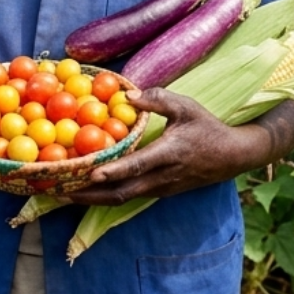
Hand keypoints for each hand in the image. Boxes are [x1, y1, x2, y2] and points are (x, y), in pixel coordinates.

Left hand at [56, 87, 268, 206]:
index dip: (115, 170)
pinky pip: (130, 195)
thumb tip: (128, 94)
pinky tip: (88, 189)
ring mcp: (161, 188)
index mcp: (169, 154)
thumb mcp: (186, 106)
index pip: (138, 165)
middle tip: (60, 190)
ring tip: (65, 193)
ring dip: (94, 198)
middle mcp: (163, 177)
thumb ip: (158, 99)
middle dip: (90, 194)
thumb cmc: (208, 127)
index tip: (92, 173)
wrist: (233, 156)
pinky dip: (107, 195)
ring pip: (123, 198)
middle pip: (123, 192)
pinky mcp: (160, 191)